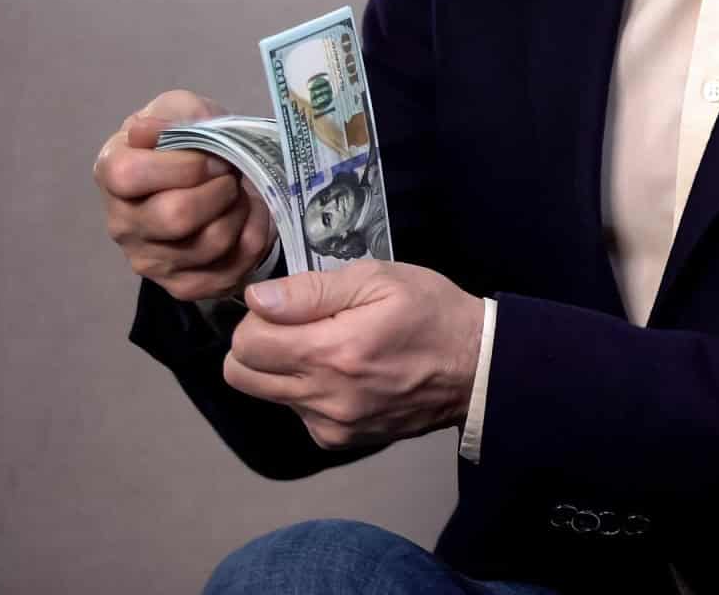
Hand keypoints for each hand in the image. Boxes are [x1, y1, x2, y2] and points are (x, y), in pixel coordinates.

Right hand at [94, 91, 273, 301]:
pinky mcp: (182, 285)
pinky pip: (228, 271)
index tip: (214, 157)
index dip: (185, 165)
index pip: (131, 176)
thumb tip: (144, 131)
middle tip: (232, 177)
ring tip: (240, 195)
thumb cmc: (191, 140)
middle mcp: (120, 223)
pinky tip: (248, 219)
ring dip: (240, 213)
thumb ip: (170, 116)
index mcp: (110, 172)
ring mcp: (148, 260)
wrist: (211, 176)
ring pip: (209, 244)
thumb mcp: (183, 111)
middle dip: (220, 190)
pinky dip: (253, 240)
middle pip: (175, 216)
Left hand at [223, 261, 484, 450]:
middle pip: (240, 375)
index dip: (258, 316)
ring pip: (266, 395)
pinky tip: (344, 376)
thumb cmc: (432, 312)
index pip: (246, 343)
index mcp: (331, 350)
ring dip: (282, 370)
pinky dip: (308, 393)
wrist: (478, 368)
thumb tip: (256, 300)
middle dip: (256, 346)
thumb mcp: (381, 279)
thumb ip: (312, 289)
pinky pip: (298, 413)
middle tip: (296, 327)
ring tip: (328, 350)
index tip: (289, 305)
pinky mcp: (340, 440)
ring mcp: (331, 424)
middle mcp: (323, 395)